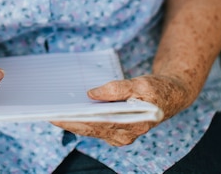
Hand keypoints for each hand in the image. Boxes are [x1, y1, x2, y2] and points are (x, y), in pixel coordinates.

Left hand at [51, 73, 192, 145]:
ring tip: (54, 109)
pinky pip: (95, 126)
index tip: (55, 115)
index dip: (73, 121)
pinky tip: (71, 109)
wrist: (172, 95)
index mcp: (129, 127)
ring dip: (73, 121)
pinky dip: (82, 118)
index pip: (94, 126)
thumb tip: (91, 93)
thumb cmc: (157, 89)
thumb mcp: (140, 84)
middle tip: (47, 111)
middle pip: (89, 130)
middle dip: (68, 122)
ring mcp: (120, 135)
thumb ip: (116, 89)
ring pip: (90, 129)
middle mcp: (122, 136)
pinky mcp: (117, 129)